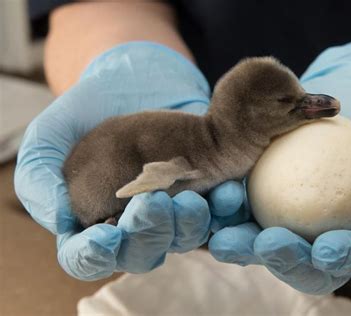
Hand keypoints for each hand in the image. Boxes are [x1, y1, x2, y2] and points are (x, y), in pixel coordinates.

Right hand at [14, 42, 211, 279]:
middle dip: (149, 235)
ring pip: (183, 240)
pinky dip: (224, 210)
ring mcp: (171, 211)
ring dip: (189, 226)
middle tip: (153, 203)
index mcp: (91, 221)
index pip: (88, 258)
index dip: (94, 256)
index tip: (107, 235)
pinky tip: (226, 191)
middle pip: (141, 254)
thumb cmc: (87, 110)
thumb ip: (40, 179)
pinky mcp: (203, 193)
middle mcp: (133, 224)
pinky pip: (219, 214)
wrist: (135, 78)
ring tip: (193, 199)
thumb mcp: (50, 136)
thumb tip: (62, 221)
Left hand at [207, 40, 350, 293]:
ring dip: (244, 244)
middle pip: (307, 262)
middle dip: (286, 261)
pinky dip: (228, 210)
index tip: (326, 250)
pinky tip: (217, 198)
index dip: (344, 258)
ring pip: (266, 242)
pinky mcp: (265, 193)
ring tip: (225, 236)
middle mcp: (328, 231)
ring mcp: (293, 215)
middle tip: (267, 245)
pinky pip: (244, 208)